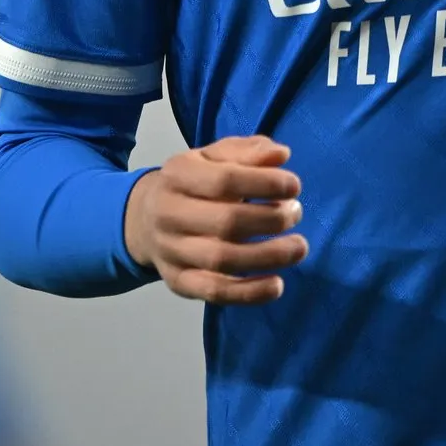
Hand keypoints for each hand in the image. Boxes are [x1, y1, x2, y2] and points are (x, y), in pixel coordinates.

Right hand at [124, 135, 307, 304]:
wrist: (146, 218)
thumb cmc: (195, 183)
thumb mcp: (216, 156)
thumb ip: (249, 152)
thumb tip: (280, 155)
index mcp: (177, 174)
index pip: (224, 180)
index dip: (264, 184)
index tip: (295, 187)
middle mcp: (168, 213)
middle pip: (225, 222)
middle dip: (271, 220)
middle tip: (296, 213)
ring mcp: (170, 251)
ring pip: (222, 260)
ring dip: (268, 256)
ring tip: (298, 247)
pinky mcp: (177, 282)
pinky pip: (214, 292)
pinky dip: (249, 293)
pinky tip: (277, 285)